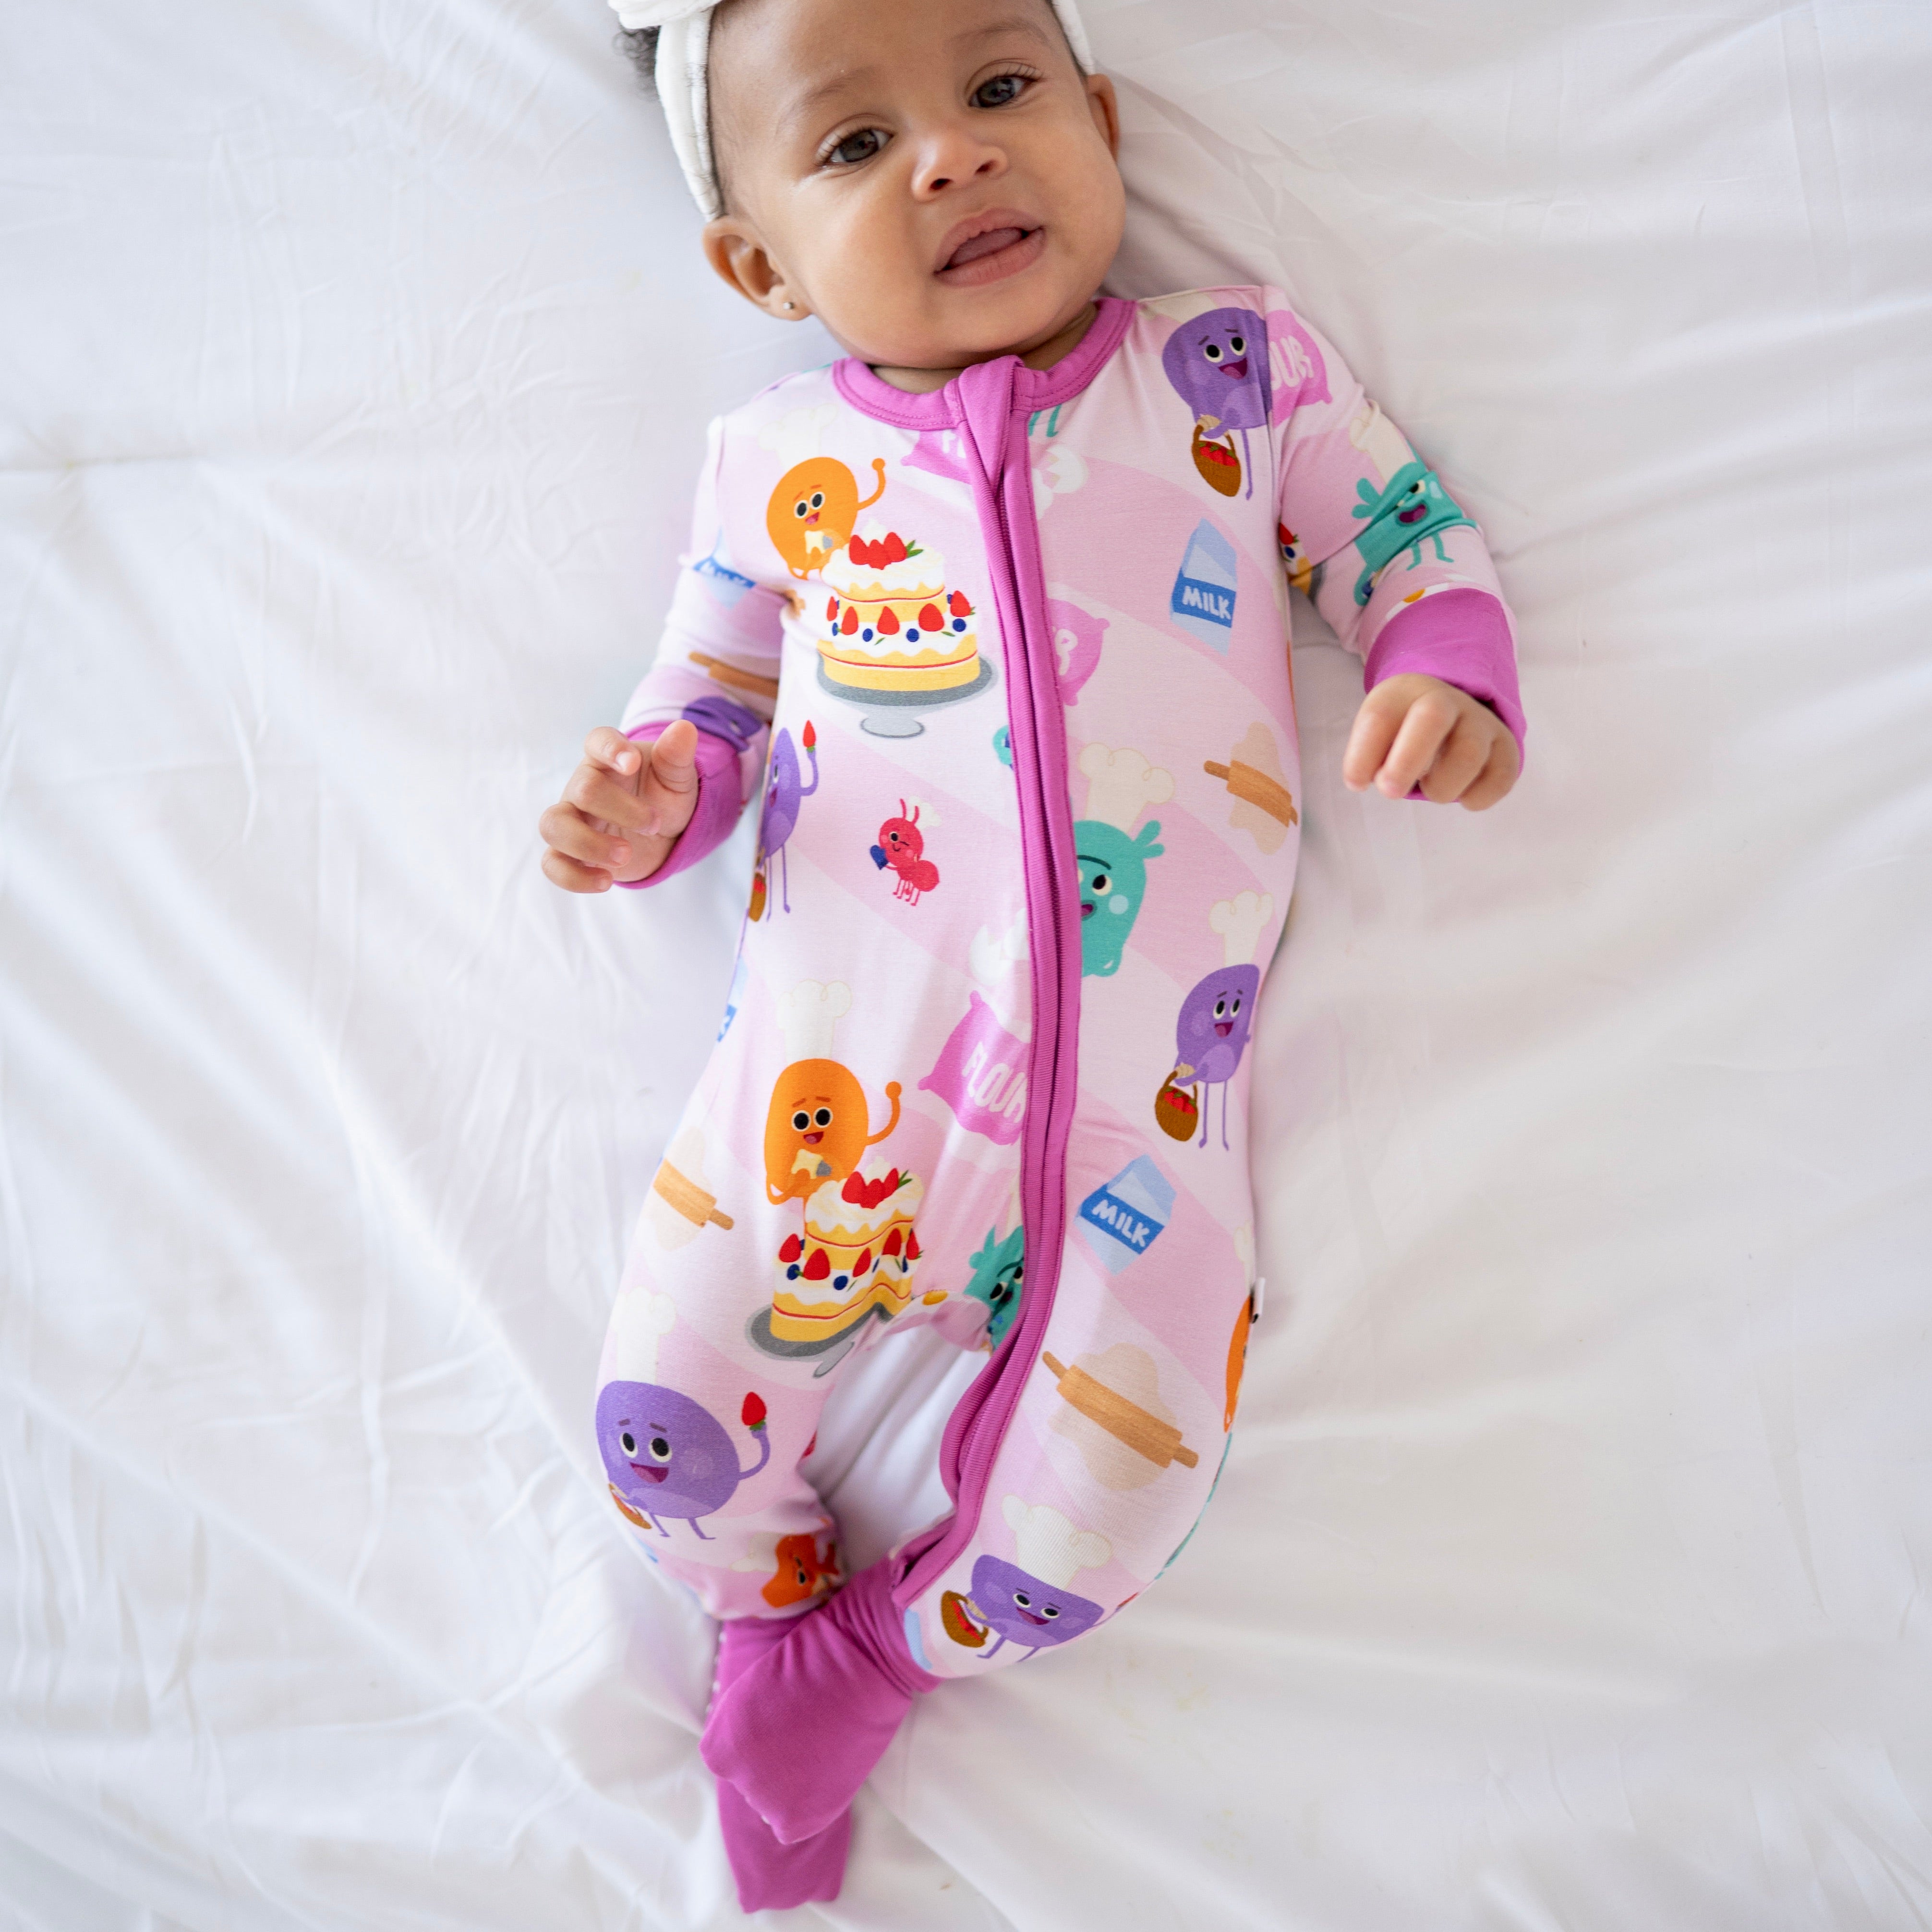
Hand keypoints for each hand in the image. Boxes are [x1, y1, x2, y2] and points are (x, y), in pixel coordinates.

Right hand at [539, 721, 699, 890]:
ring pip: (553, 825)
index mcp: (608, 759)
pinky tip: (606, 881)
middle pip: (582, 789)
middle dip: (621, 810)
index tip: (632, 764)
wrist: (662, 835)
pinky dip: (574, 877)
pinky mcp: (570, 854)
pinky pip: (552, 864)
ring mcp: (572, 820)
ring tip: (625, 855)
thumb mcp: (677, 778)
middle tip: (654, 824)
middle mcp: (582, 786)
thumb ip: (677, 755)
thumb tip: (685, 728)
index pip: (596, 741)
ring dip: (588, 844)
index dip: (610, 749)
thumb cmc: (663, 798)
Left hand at [1342, 674, 1519, 810]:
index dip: (1364, 754)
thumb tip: (1363, 780)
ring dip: (1442, 786)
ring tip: (1431, 788)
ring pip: (1469, 754)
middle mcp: (1448, 700)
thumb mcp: (1379, 732)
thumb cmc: (1404, 731)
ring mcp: (1482, 722)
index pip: (1380, 715)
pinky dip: (1475, 797)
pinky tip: (1461, 795)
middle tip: (1390, 791)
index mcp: (1406, 692)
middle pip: (1433, 717)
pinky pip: (1499, 779)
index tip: (1356, 784)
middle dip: (1407, 760)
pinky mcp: (1506, 749)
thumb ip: (1367, 755)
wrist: (1453, 718)